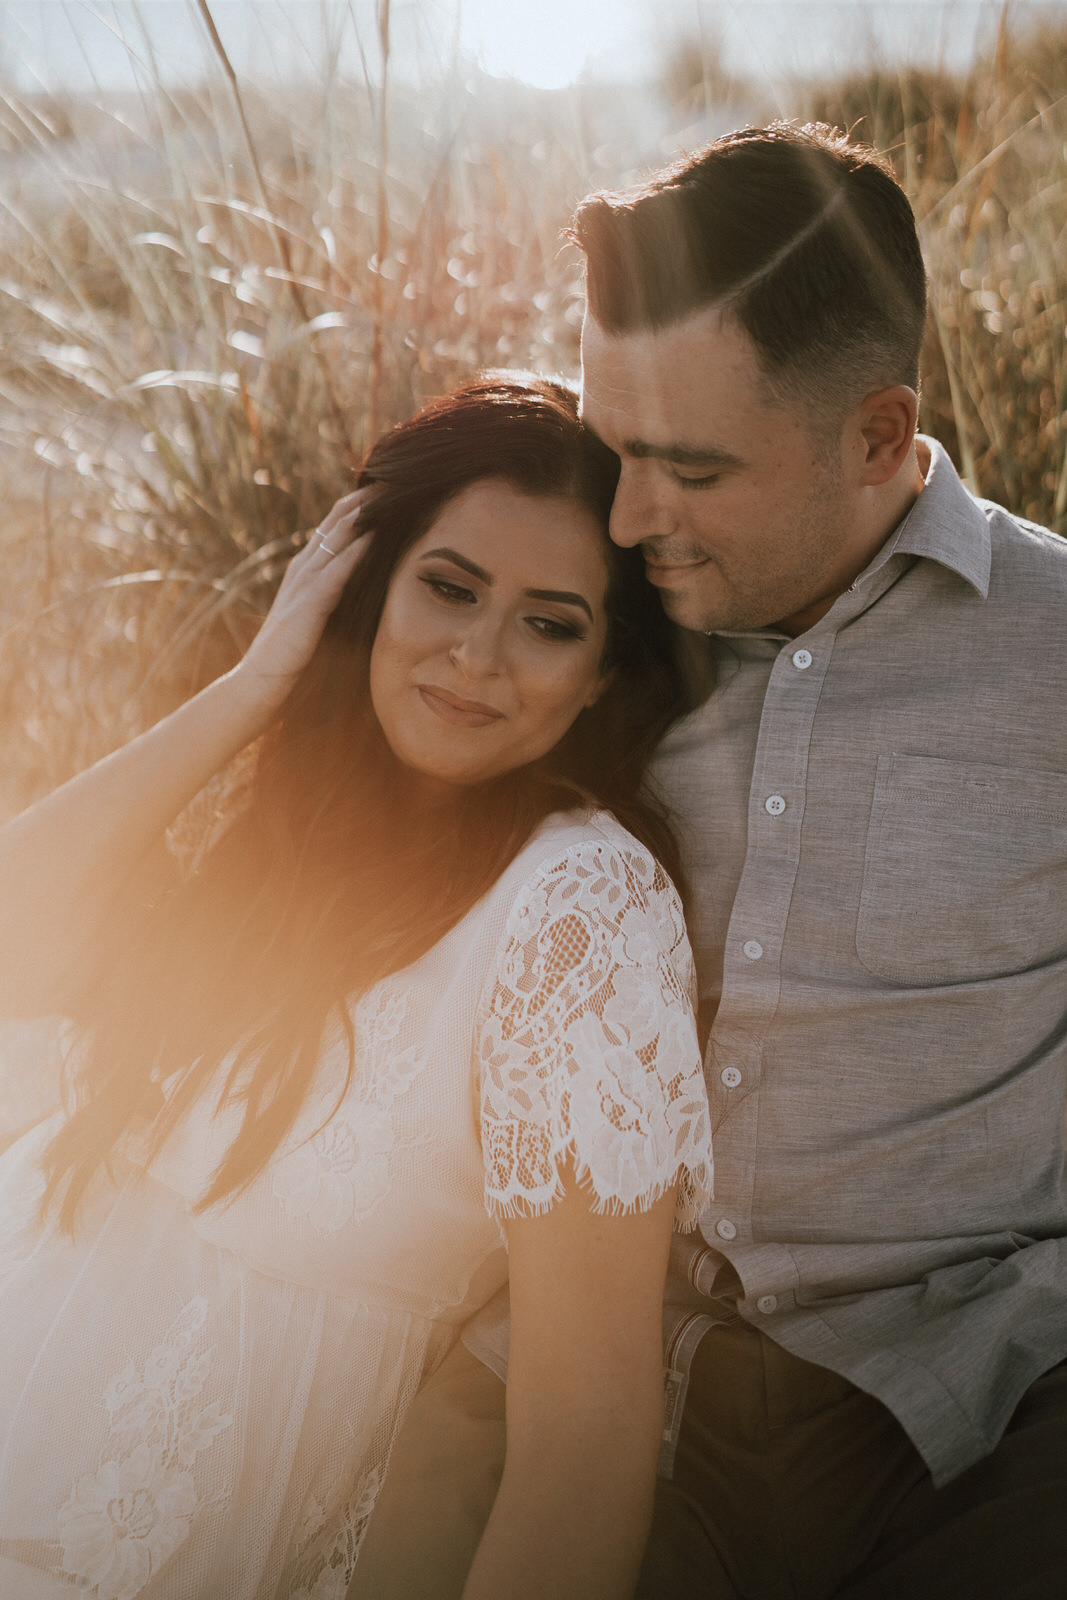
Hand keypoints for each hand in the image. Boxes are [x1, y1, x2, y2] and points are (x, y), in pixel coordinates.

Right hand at [235, 489, 370, 710]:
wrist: (260, 683)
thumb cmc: (292, 657)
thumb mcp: (318, 619)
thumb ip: (333, 599)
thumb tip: (359, 589)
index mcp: (305, 573)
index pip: (334, 531)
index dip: (357, 510)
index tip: (384, 491)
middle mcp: (302, 571)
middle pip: (335, 526)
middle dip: (361, 503)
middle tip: (389, 479)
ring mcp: (302, 586)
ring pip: (335, 541)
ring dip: (359, 517)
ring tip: (383, 494)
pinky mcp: (307, 606)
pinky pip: (334, 573)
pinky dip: (353, 553)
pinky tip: (371, 536)